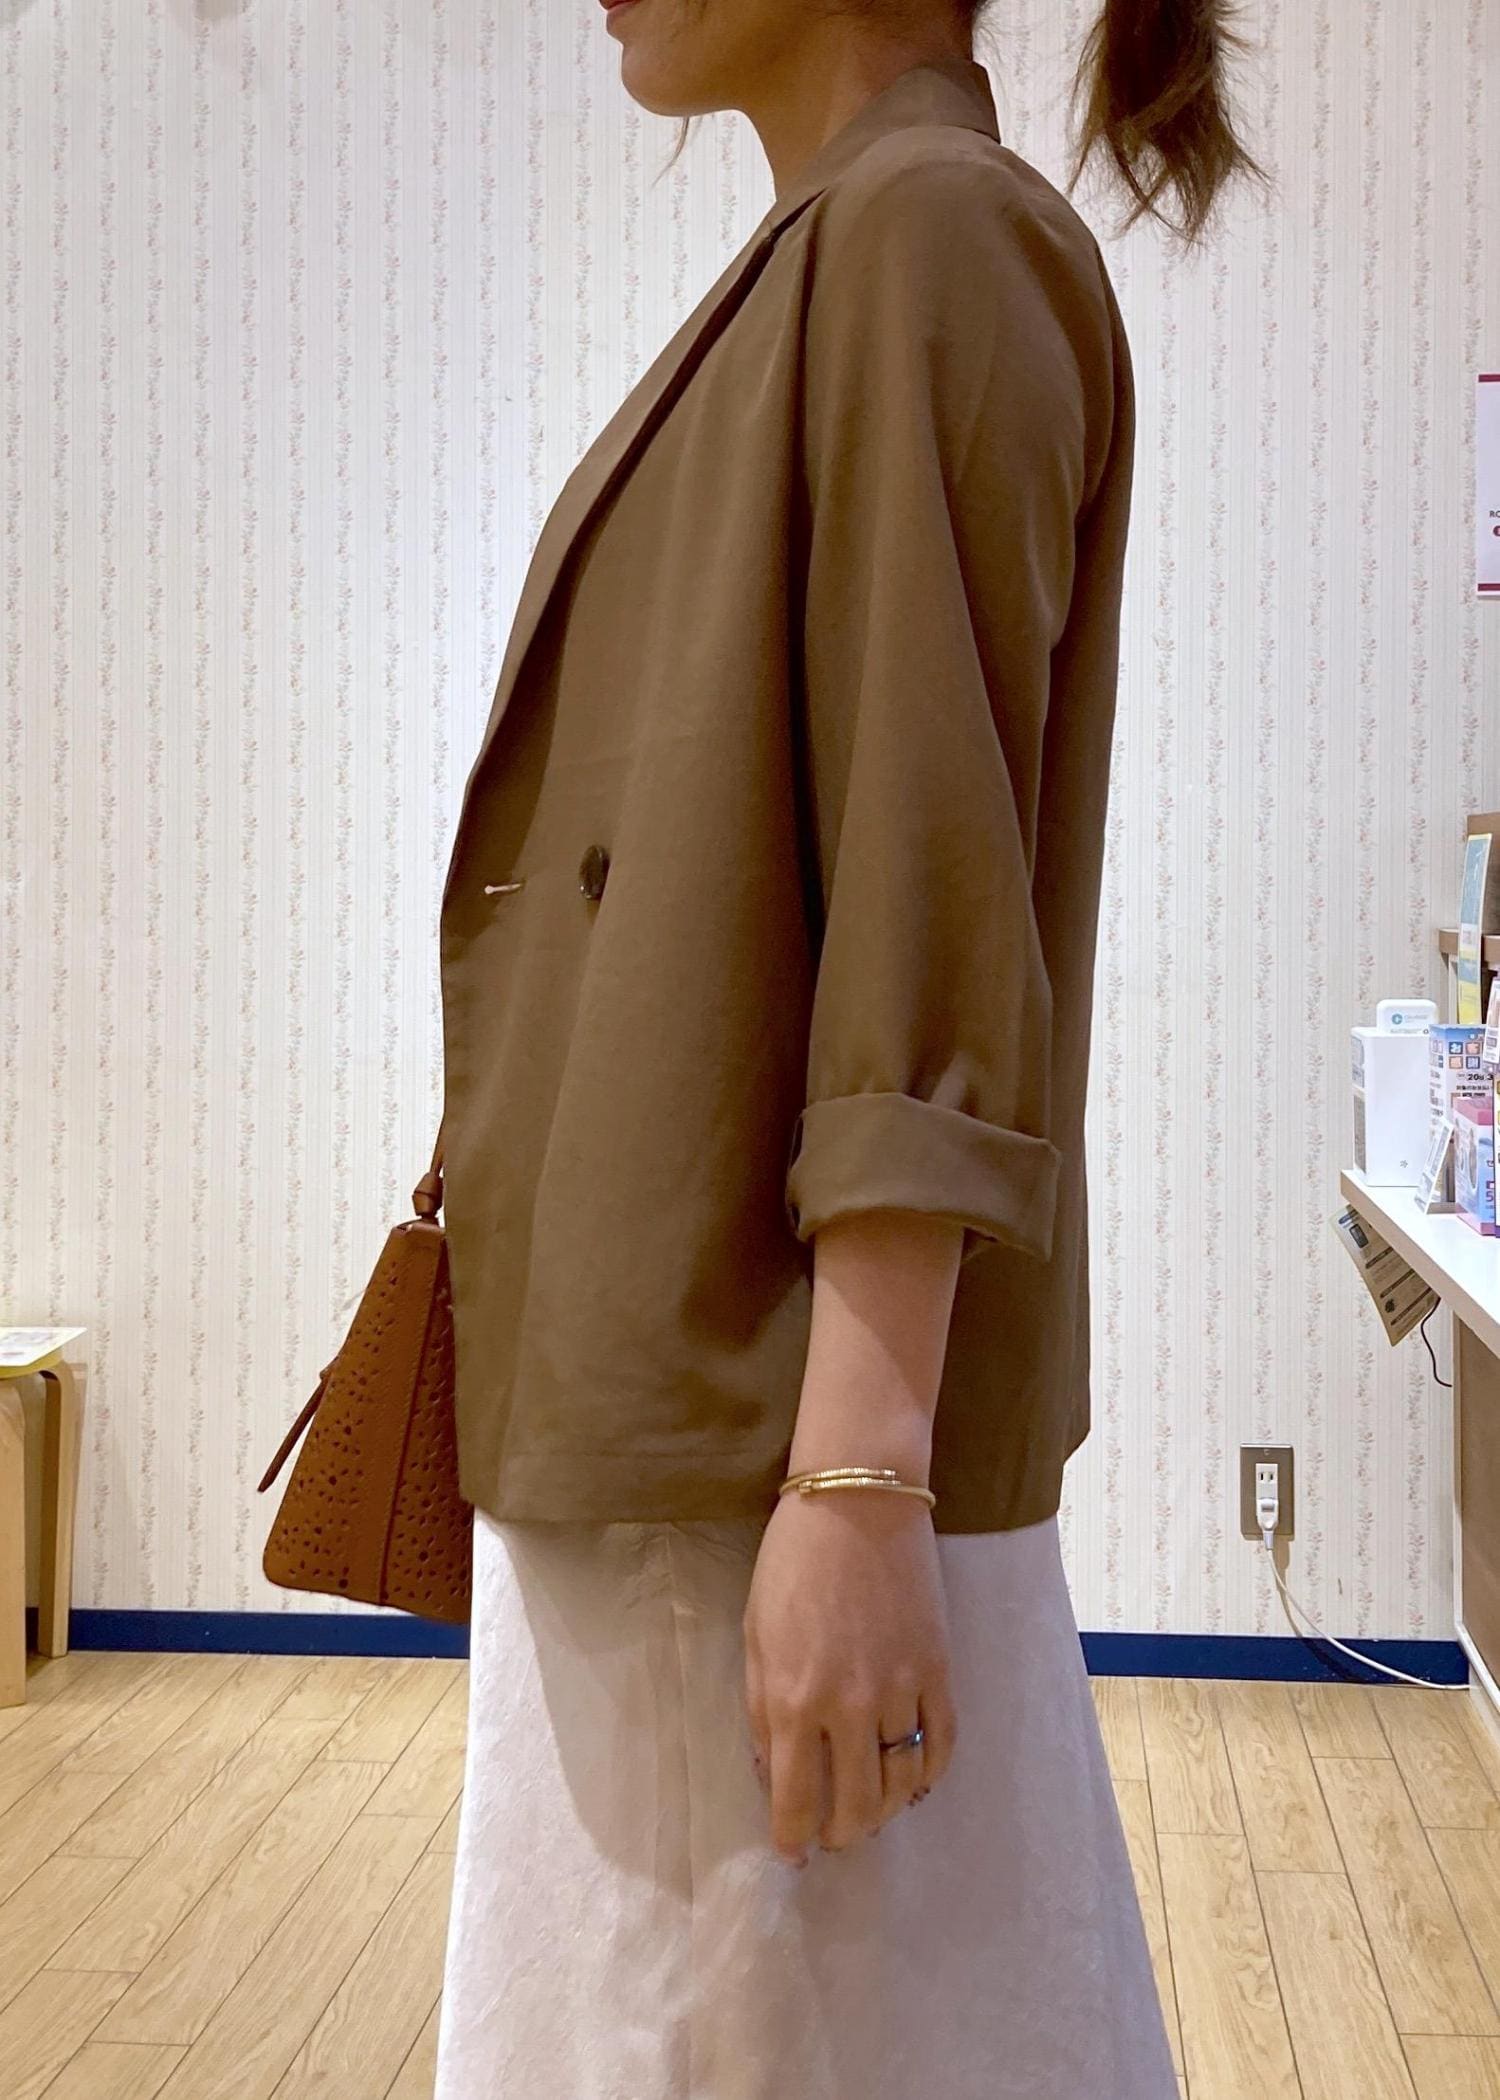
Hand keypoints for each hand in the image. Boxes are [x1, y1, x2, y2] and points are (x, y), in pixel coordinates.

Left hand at [742, 1485, 956, 1865]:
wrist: (857, 1503)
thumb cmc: (792, 1564)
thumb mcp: (755, 1636)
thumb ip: (761, 1709)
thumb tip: (774, 1772)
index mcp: (792, 1699)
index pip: (795, 1800)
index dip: (793, 1838)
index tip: (794, 1853)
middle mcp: (848, 1707)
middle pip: (856, 1807)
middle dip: (842, 1835)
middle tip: (835, 1836)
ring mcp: (900, 1689)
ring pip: (901, 1784)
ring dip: (886, 1811)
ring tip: (873, 1811)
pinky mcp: (938, 1669)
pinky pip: (941, 1743)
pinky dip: (929, 1773)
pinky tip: (914, 1778)